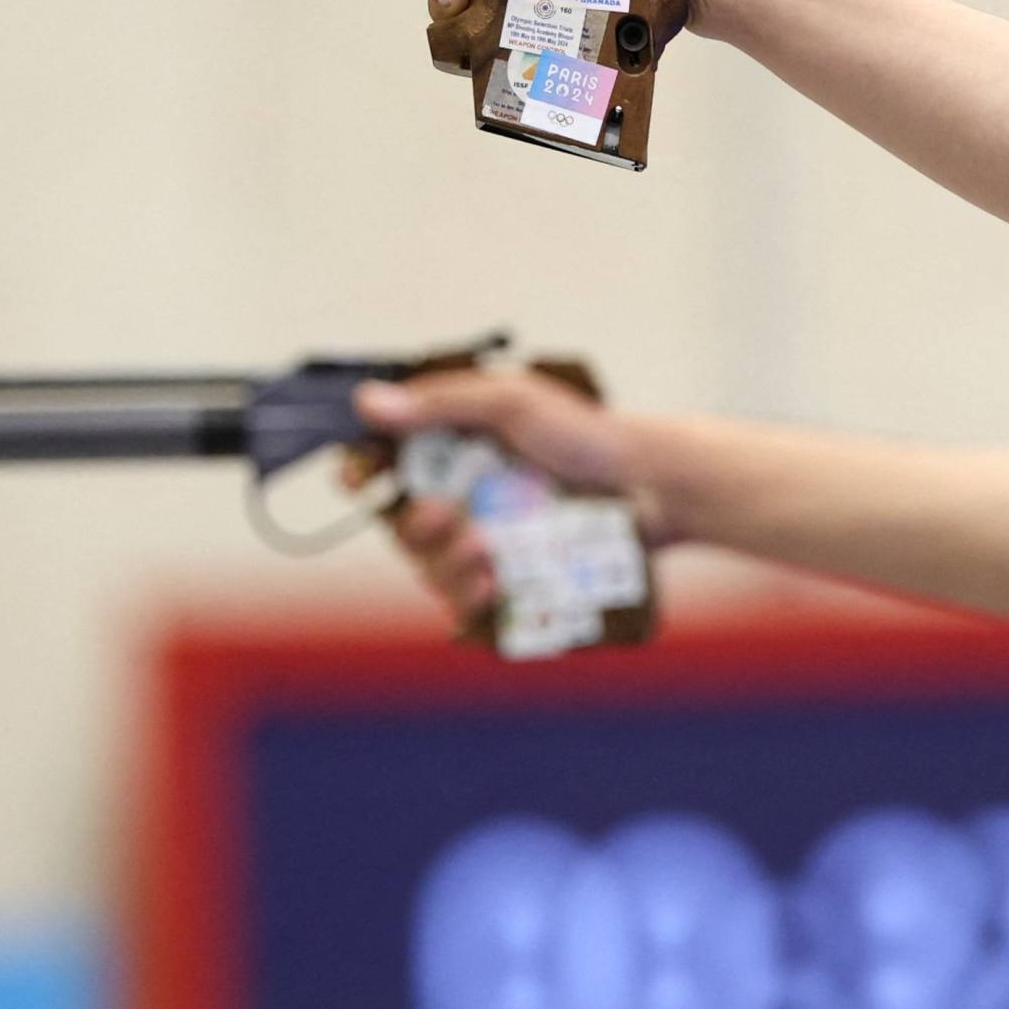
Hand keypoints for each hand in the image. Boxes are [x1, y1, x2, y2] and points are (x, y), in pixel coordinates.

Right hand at [344, 363, 663, 631]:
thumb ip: (440, 404)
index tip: (357, 480)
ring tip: (482, 555)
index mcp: (454, 449)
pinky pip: (470, 606)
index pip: (385, 465)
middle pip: (402, 525)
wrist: (652, 487)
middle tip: (443, 517)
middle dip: (414, 527)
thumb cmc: (587, 435)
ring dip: (445, 565)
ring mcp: (487, 543)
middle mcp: (464, 498)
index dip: (361, 473)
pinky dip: (471, 600)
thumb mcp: (513, 403)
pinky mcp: (513, 582)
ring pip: (432, 569)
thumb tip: (367, 402)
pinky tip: (491, 588)